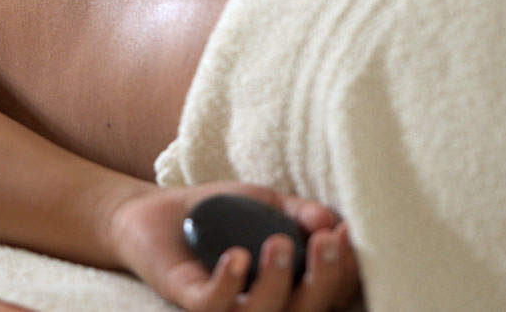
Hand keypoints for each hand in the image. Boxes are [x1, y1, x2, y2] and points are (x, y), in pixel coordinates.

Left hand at [106, 180, 359, 310]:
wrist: (158, 212)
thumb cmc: (218, 213)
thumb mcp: (266, 203)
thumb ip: (298, 212)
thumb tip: (330, 220)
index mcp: (289, 286)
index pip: (330, 292)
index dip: (347, 271)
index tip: (347, 233)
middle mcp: (264, 304)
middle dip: (324, 281)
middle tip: (325, 241)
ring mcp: (226, 307)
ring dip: (277, 283)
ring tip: (277, 242)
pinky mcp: (189, 300)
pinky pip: (212, 307)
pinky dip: (228, 284)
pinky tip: (237, 256)